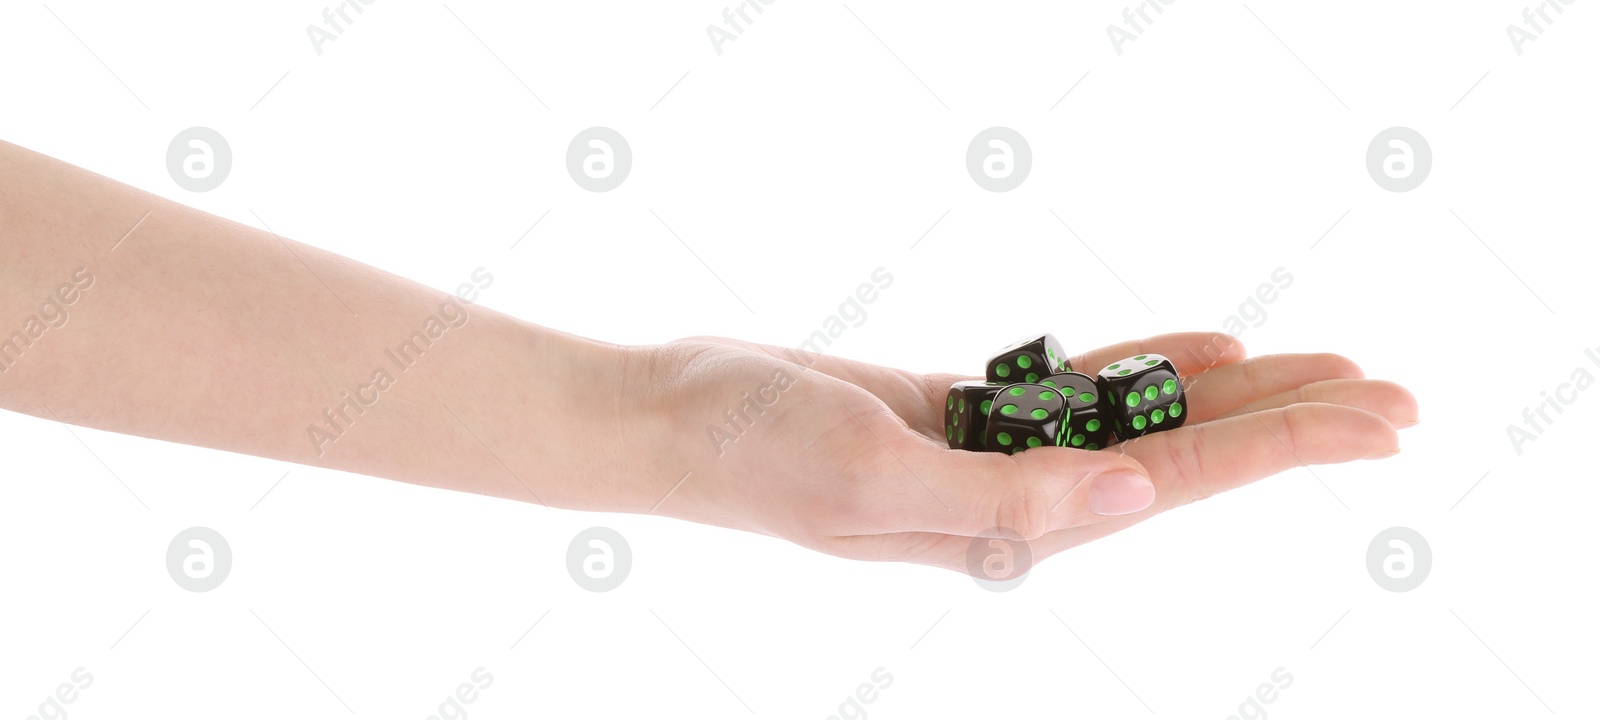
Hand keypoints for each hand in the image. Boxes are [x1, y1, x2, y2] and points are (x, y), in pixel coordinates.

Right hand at [631, 332, 1415, 574]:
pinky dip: (1142, 368)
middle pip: (1183, 455)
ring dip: (1233, 395)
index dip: (1281, 449)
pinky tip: (1204, 353)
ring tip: (1325, 367)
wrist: (674, 417)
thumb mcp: (873, 481)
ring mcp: (990, 452)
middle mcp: (1016, 496)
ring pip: (1138, 419)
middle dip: (1292, 426)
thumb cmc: (752, 454)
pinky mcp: (958, 411)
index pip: (1171, 483)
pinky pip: (1073, 389)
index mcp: (1007, 523)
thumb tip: (1124, 493)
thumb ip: (999, 497)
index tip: (1376, 421)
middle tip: (1398, 397)